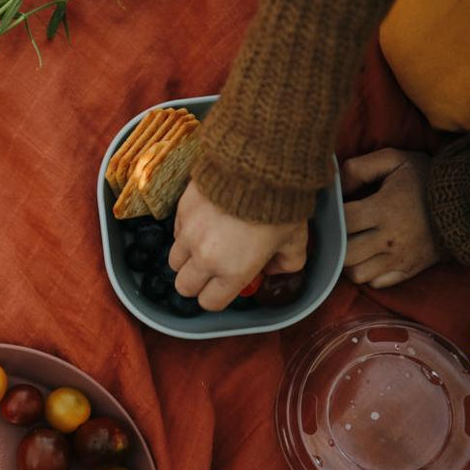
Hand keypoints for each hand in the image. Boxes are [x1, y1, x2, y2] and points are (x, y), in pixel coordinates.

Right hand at [169, 181, 307, 311]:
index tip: (224, 287)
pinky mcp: (181, 212)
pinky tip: (205, 221)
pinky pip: (176, 233)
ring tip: (204, 245)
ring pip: (174, 261)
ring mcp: (188, 235)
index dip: (216, 297)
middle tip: (211, 269)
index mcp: (233, 272)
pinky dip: (186, 233)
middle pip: (184, 287)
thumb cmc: (279, 206)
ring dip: (187, 259)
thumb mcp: (295, 239)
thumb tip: (276, 269)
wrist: (257, 167)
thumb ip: (289, 261)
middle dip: (196, 282)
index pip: (209, 303)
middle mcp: (205, 258)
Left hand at [341, 149, 439, 288]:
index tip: (337, 210)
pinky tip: (371, 257)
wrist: (468, 200)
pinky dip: (369, 274)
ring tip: (355, 246)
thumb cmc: (426, 178)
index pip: (345, 220)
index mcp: (385, 209)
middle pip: (346, 254)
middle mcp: (391, 238)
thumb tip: (337, 188)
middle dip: (338, 244)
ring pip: (358, 274)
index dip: (334, 216)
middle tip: (342, 233)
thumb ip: (359, 168)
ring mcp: (400, 258)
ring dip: (351, 262)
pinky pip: (377, 283)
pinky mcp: (409, 269)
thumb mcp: (395, 160)